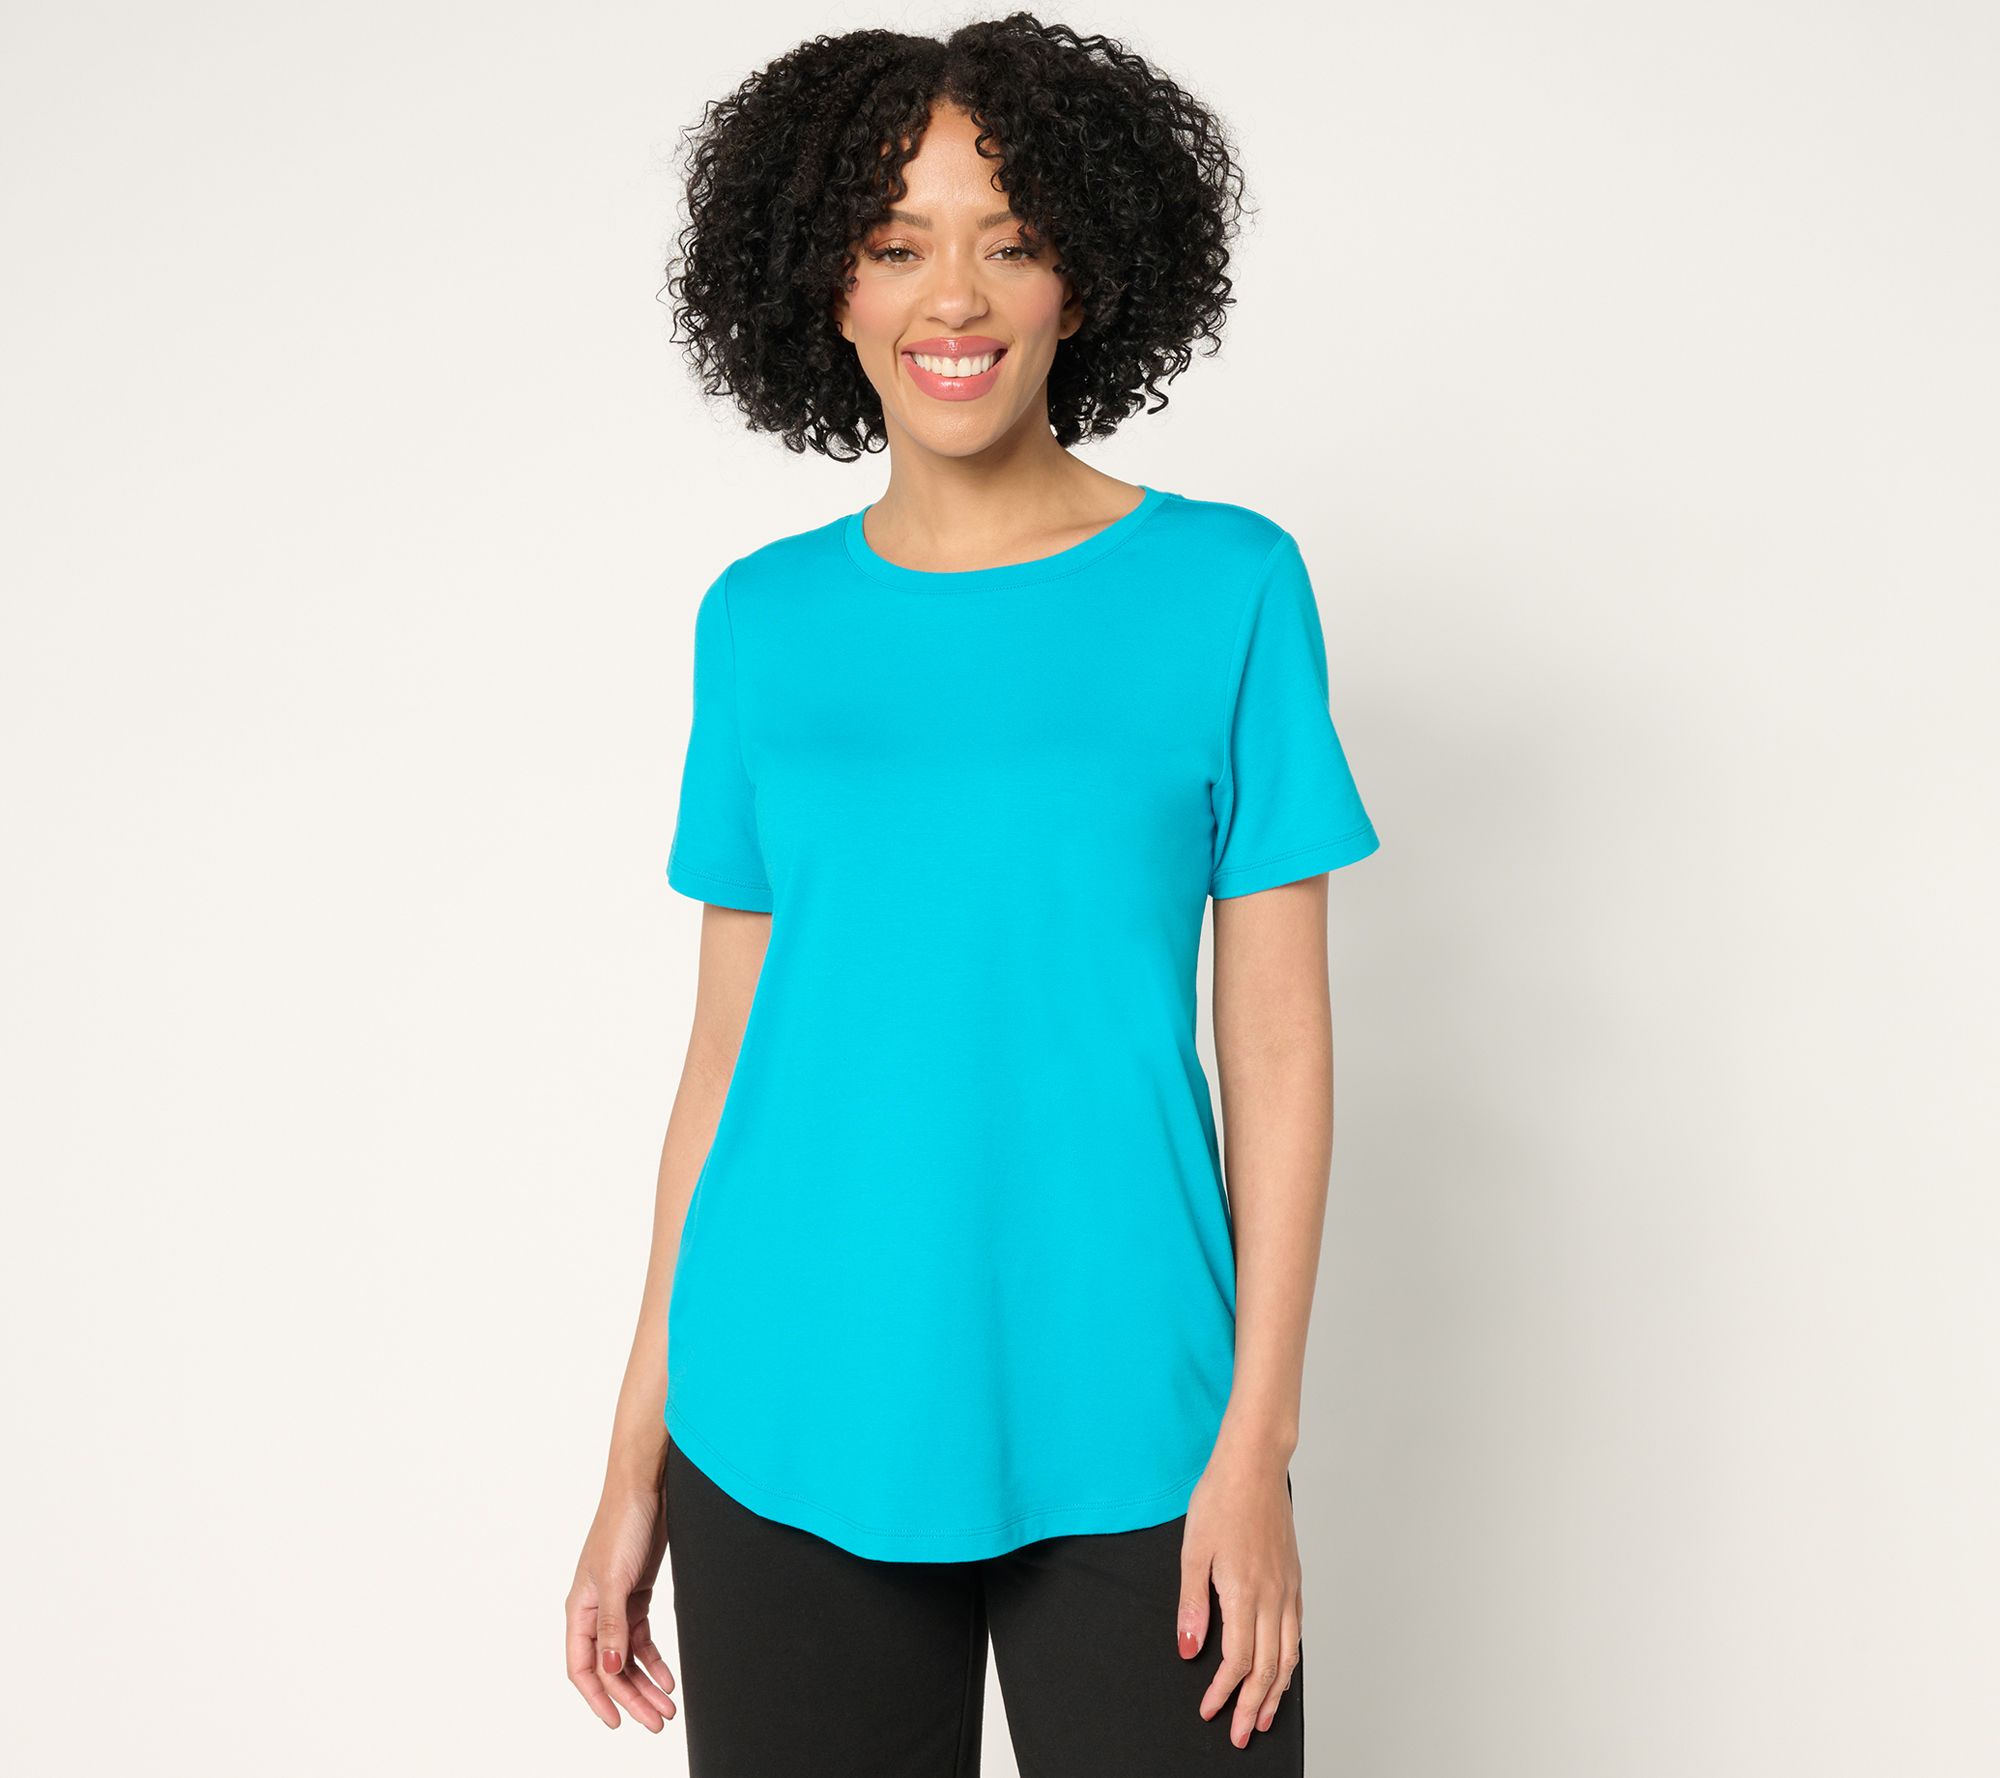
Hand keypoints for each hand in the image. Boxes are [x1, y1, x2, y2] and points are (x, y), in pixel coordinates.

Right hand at [565, 1481, 676, 1730]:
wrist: (646, 1488)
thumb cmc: (622, 1526)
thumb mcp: (616, 1579)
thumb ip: (612, 1626)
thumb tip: (611, 1670)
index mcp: (579, 1609)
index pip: (582, 1667)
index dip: (598, 1698)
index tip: (617, 1723)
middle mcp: (595, 1611)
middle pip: (610, 1668)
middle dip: (632, 1697)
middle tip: (657, 1721)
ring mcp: (617, 1603)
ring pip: (628, 1656)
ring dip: (646, 1682)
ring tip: (667, 1707)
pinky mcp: (637, 1593)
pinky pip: (642, 1638)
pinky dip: (655, 1659)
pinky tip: (669, 1677)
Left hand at [1177, 1440, 1302, 1747]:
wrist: (1254, 1465)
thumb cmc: (1221, 1500)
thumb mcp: (1193, 1551)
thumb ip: (1192, 1605)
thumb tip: (1188, 1648)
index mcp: (1244, 1593)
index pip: (1237, 1661)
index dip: (1223, 1692)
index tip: (1209, 1709)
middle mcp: (1272, 1597)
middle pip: (1267, 1668)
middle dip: (1254, 1707)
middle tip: (1243, 1734)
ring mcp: (1288, 1588)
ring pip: (1289, 1655)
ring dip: (1277, 1692)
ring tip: (1267, 1717)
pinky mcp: (1295, 1579)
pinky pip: (1297, 1632)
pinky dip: (1291, 1661)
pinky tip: (1284, 1670)